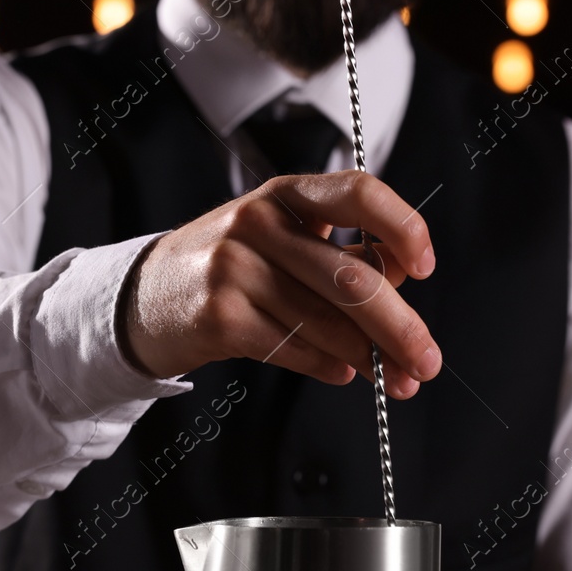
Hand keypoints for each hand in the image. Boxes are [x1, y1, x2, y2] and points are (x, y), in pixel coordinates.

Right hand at [119, 171, 439, 397]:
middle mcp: (257, 222)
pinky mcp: (218, 316)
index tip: (426, 266)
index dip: (402, 226)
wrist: (144, 297)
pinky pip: (292, 347)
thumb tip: (408, 281)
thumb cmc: (229, 268)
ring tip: (396, 380)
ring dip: (370, 358)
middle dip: (400, 326)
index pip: (358, 191)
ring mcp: (233, 268)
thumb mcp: (283, 242)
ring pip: (325, 321)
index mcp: (284, 194)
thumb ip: (344, 255)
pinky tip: (343, 373)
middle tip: (427, 360)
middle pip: (351, 277)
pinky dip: (327, 365)